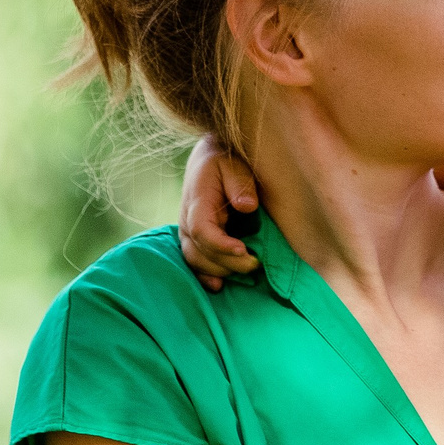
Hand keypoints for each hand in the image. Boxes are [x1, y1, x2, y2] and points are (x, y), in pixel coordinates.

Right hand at [177, 136, 263, 291]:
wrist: (210, 159)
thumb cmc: (226, 159)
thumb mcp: (235, 163)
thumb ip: (240, 184)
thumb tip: (247, 206)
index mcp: (197, 200)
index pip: (201, 230)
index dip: (220, 245)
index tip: (243, 250)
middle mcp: (187, 219)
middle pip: (199, 252)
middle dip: (227, 263)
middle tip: (256, 264)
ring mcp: (187, 232)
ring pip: (195, 261)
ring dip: (219, 271)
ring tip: (247, 270)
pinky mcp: (194, 240)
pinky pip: (194, 263)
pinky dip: (205, 277)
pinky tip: (219, 285)